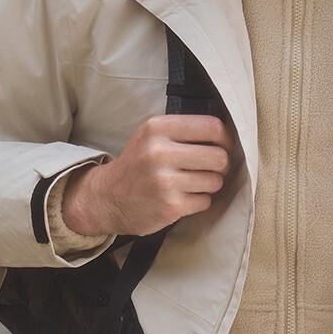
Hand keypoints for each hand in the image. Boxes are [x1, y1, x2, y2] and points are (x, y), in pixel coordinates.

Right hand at [61, 114, 233, 236]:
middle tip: (211, 168)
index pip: (212, 127)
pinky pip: (205, 201)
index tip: (224, 145)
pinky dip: (199, 201)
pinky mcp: (170, 206)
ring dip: (210, 184)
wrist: (106, 198)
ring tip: (192, 183)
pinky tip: (183, 197)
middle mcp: (160, 152)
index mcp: (158, 128)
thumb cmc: (137, 165)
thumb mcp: (151, 136)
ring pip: (215, 181)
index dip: (226, 138)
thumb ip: (183, 130)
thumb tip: (226, 134)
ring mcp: (165, 181)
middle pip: (219, 156)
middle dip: (221, 164)